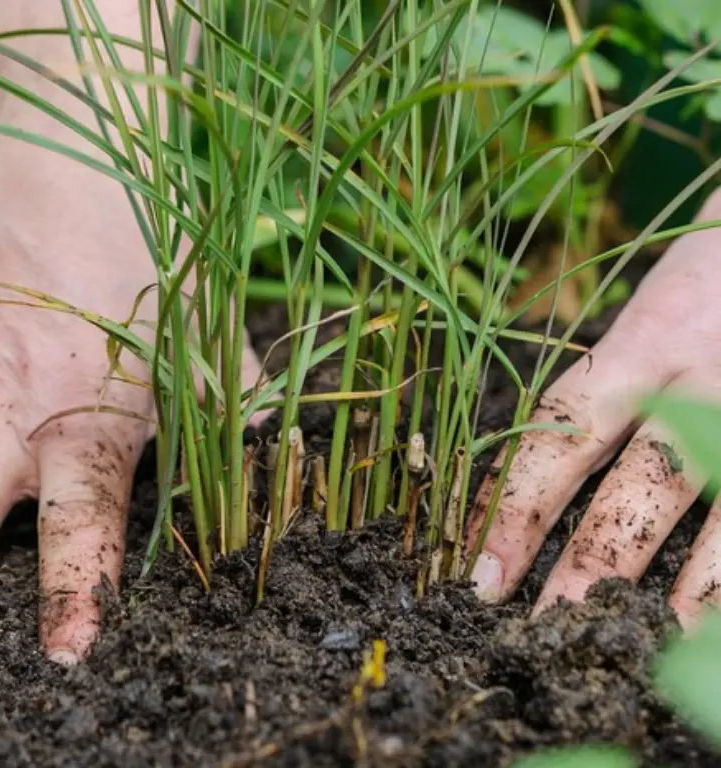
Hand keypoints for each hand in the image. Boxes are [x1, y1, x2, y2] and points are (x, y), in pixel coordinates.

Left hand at [466, 188, 720, 625]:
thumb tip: (518, 487)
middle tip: (547, 633)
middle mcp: (705, 386)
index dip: (517, 511)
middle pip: (640, 492)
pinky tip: (712, 625)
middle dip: (590, 570)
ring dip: (683, 597)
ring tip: (641, 650)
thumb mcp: (647, 316)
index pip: (561, 436)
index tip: (480, 577)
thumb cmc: (710, 283)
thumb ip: (600, 390)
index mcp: (643, 346)